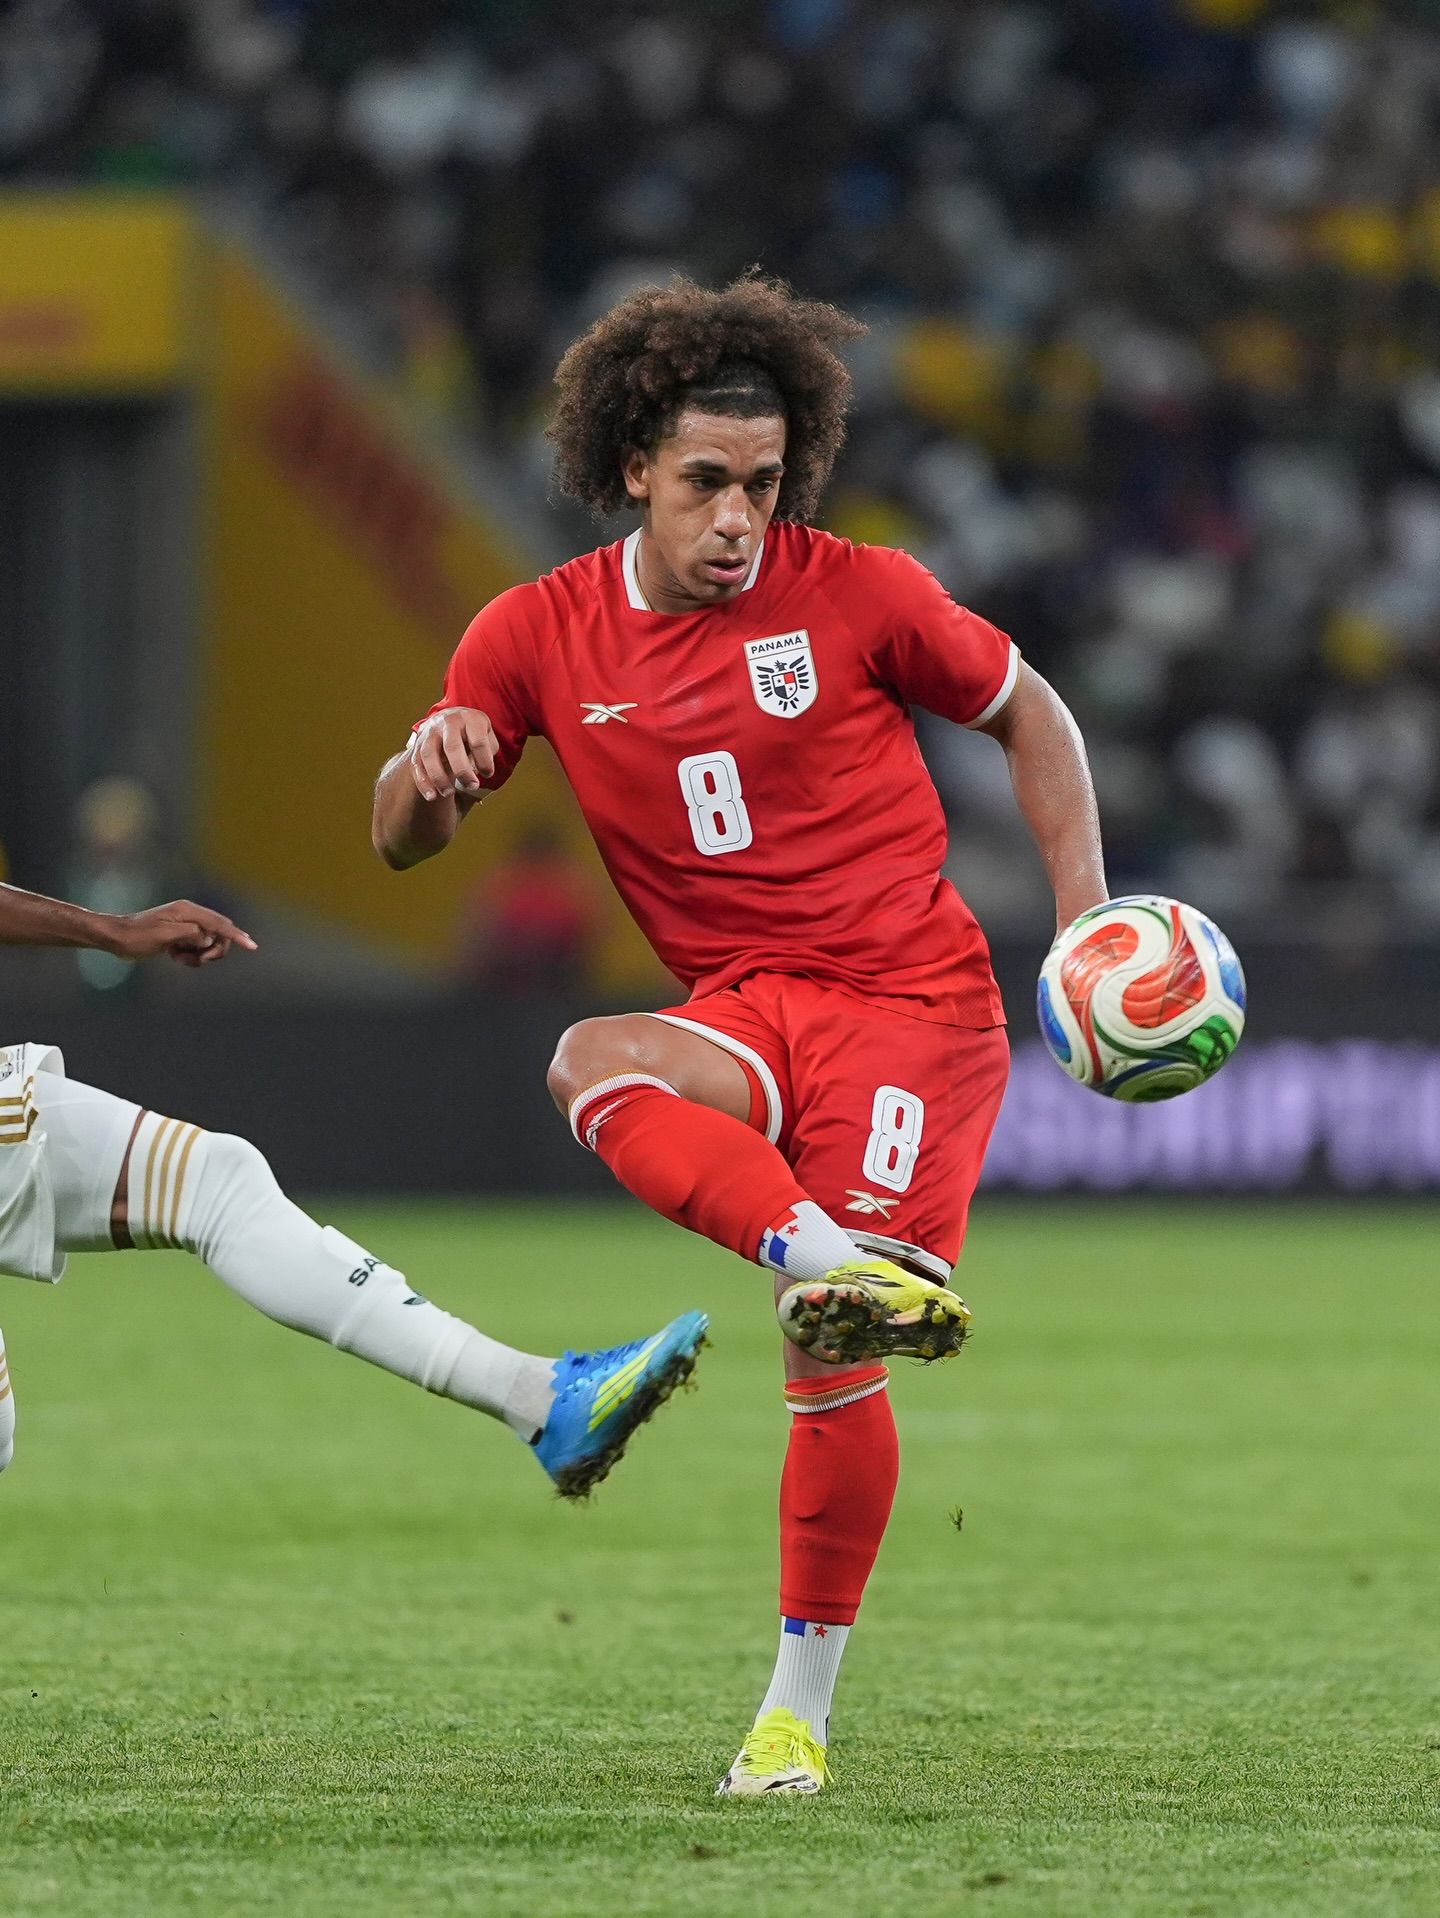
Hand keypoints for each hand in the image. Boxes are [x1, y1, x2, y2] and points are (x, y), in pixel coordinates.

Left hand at [107, 902, 257, 967]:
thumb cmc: (136, 936)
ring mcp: (186, 925)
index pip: (219, 924)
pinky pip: (197, 948)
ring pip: (209, 943)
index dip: (236, 935)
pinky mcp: (180, 935)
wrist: (116, 937)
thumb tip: (207, 938)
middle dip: (214, 950)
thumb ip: (189, 935)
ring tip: (181, 958)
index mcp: (187, 911)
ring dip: (200, 955)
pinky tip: (175, 957)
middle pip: (219, 933)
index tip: (252, 946)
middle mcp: (190, 915)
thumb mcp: (163, 935)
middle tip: (201, 960)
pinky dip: (191, 956)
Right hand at [409, 708, 497, 801]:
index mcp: (470, 718)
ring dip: (439, 777)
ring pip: (429, 755)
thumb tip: (475, 770)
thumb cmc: (474, 733)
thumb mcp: (488, 736)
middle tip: (472, 786)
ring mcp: (430, 732)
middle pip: (452, 747)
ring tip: (449, 794)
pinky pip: (416, 763)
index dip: (484, 761)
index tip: (488, 774)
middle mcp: (448, 722)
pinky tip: (431, 796)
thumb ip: (487, 752)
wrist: (451, 719)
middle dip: (462, 770)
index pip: (478, 741)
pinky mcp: (418, 744)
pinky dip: (423, 782)